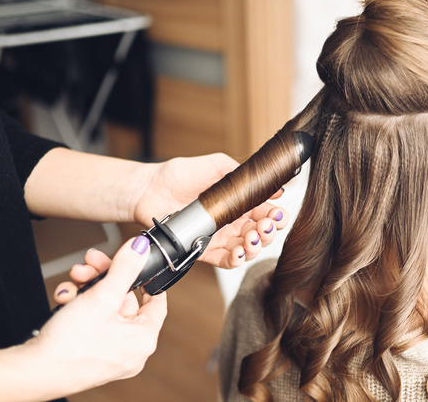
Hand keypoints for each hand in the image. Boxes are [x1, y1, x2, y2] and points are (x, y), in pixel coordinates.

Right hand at [35, 237, 166, 393]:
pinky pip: (90, 321)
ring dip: (87, 288)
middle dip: (103, 277)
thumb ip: (125, 268)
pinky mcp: (88, 353)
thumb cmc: (71, 345)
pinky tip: (64, 298)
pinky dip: (77, 306)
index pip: (156, 301)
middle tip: (90, 263)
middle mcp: (130, 349)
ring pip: (103, 308)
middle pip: (124, 299)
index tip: (135, 263)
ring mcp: (108, 353)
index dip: (146, 278)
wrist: (33, 371)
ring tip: (73, 280)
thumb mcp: (103, 297)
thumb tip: (140, 248)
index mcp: (144, 339)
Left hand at [130, 153, 289, 267]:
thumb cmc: (179, 174)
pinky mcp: (203, 250)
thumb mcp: (217, 166)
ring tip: (251, 238)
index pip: (264, 212)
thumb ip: (244, 176)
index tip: (277, 213)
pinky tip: (239, 253)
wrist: (150, 188)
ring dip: (255, 247)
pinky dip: (236, 260)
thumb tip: (273, 187)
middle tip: (265, 226)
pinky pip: (225, 261)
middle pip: (260, 234)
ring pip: (246, 249)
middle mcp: (231, 222)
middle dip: (267, 232)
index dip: (275, 216)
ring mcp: (218, 237)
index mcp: (238, 203)